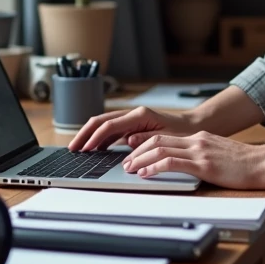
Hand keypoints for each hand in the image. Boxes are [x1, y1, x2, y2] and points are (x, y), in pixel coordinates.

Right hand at [67, 106, 195, 151]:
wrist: (192, 127)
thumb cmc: (182, 133)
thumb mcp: (166, 138)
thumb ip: (146, 139)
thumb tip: (127, 141)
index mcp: (140, 115)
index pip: (110, 125)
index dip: (95, 138)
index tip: (85, 149)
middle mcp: (133, 114)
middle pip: (101, 121)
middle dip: (85, 134)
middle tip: (72, 148)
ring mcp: (131, 119)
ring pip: (103, 124)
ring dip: (90, 136)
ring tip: (78, 149)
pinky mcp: (132, 125)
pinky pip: (111, 130)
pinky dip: (100, 139)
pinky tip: (94, 149)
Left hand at [122, 131, 264, 189]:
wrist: (264, 163)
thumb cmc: (245, 164)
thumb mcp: (219, 154)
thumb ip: (202, 155)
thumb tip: (186, 164)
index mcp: (199, 138)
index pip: (164, 137)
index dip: (145, 145)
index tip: (133, 154)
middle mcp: (196, 140)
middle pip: (157, 140)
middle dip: (137, 151)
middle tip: (125, 162)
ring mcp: (199, 151)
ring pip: (160, 149)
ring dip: (140, 159)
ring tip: (129, 168)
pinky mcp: (204, 164)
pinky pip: (172, 162)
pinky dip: (154, 167)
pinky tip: (145, 173)